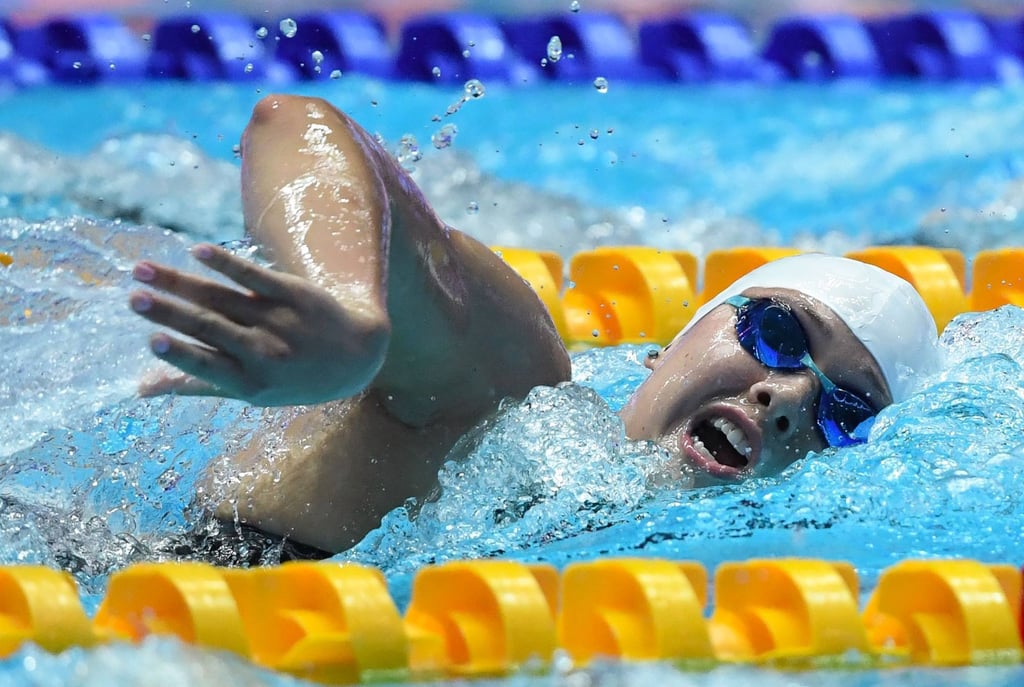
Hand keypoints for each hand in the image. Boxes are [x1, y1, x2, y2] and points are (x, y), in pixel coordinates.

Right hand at [129, 243, 389, 405]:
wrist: (355, 355)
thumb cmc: (289, 377)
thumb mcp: (249, 391)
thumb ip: (195, 384)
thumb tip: (138, 389)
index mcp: (250, 382)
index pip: (210, 366)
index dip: (182, 355)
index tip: (153, 341)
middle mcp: (265, 353)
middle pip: (211, 328)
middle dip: (171, 313)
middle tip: (133, 298)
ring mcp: (280, 321)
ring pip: (223, 298)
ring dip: (180, 282)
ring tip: (143, 270)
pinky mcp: (293, 293)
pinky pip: (256, 276)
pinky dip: (227, 263)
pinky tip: (198, 251)